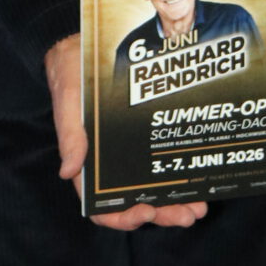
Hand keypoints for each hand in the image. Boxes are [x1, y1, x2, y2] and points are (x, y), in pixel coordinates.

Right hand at [44, 35, 205, 229]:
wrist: (81, 47)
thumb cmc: (71, 75)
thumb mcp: (69, 102)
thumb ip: (70, 135)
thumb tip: (67, 170)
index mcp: (87, 166)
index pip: (101, 207)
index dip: (122, 218)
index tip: (145, 213)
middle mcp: (109, 166)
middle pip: (134, 203)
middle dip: (161, 213)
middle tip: (188, 215)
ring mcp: (128, 154)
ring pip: (151, 190)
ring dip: (173, 202)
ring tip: (198, 206)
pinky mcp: (141, 138)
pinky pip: (158, 165)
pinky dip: (175, 177)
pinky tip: (196, 179)